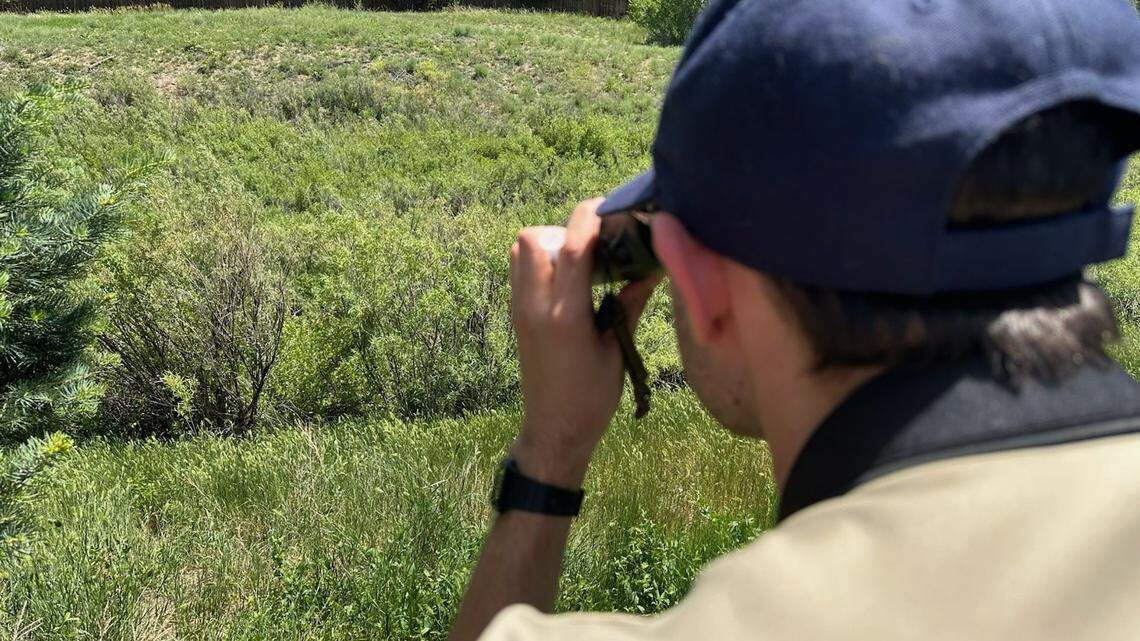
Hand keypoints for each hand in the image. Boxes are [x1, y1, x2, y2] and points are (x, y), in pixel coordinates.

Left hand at [509, 198, 661, 488]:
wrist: (554, 430)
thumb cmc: (592, 398)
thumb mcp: (617, 351)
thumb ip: (630, 305)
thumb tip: (652, 268)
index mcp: (566, 316)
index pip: (572, 247)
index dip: (591, 218)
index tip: (611, 209)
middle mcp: (535, 306)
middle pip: (533, 237)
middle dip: (564, 230)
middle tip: (595, 248)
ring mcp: (520, 309)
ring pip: (520, 249)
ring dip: (550, 243)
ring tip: (582, 263)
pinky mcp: (516, 315)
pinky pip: (520, 269)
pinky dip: (541, 260)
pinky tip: (569, 280)